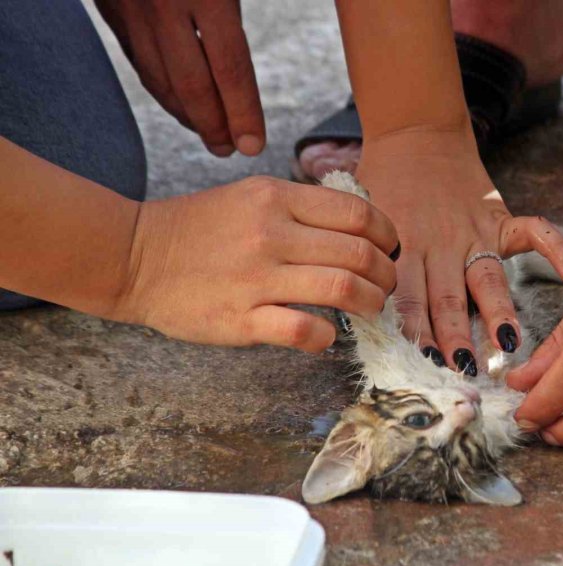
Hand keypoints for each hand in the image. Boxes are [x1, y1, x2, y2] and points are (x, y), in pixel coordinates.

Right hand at [94, 0, 264, 156]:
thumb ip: (233, 19)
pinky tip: (178, 102)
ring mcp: (130, 7)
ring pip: (158, 79)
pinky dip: (161, 89)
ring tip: (208, 133)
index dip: (243, 114)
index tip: (252, 146)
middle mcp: (163, 4)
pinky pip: (138, 60)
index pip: (230, 69)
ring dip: (185, 115)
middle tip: (229, 149)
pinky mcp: (108, 6)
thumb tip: (241, 78)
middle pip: (191, 86)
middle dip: (212, 126)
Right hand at [112, 176, 398, 350]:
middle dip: (387, 274)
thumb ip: (301, 207)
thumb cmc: (199, 228)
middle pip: (359, 253)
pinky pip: (303, 330)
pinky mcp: (240, 319)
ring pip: (342, 289)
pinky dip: (326, 336)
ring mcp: (256, 278)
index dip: (387, 234)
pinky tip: (326, 335)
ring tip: (372, 309)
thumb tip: (359, 226)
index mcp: (277, 199)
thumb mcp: (251, 196)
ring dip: (371, 304)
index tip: (390, 249)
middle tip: (387, 286)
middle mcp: (271, 234)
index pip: (357, 213)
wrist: (135, 256)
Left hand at [356, 130, 562, 374]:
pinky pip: (534, 231)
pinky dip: (557, 248)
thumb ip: (368, 265)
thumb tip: (360, 314)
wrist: (413, 134)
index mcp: (402, 249)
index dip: (414, 333)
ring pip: (486, 278)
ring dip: (497, 312)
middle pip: (448, 298)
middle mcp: (439, 245)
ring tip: (507, 344)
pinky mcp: (499, 216)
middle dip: (455, 337)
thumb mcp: (363, 224)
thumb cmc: (383, 185)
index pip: (407, 300)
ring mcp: (474, 232)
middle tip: (463, 370)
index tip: (421, 365)